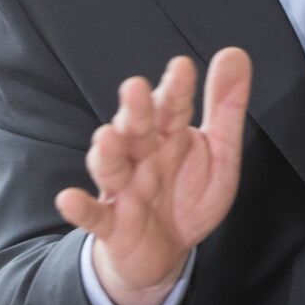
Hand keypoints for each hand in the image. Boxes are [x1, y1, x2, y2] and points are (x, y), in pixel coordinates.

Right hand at [56, 48, 250, 304]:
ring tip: (106, 136)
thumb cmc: (188, 193)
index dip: (176, 89)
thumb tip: (235, 52)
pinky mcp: (112, 225)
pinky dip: (80, 208)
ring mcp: (124, 188)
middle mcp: (142, 155)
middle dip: (136, 110)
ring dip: (108, 152)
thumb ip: (226, 104)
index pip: (172, 107)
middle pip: (136, 129)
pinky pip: (94, 215)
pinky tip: (68, 198)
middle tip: (135, 87)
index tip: (182, 66)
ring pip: (111, 166)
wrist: (165, 253)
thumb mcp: (220, 151)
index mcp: (169, 134)